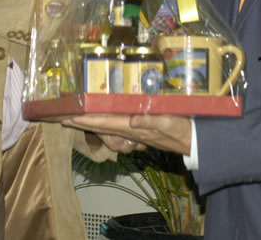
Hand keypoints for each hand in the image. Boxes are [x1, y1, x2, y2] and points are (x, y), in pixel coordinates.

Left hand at [62, 114, 191, 154]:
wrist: (194, 142)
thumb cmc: (182, 130)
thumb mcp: (168, 122)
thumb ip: (150, 120)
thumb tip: (131, 120)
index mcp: (133, 127)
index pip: (104, 123)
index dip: (86, 121)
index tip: (69, 118)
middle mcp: (131, 132)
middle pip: (101, 127)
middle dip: (83, 123)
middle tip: (65, 118)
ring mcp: (135, 134)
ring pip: (109, 129)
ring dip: (93, 125)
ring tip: (79, 118)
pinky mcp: (142, 132)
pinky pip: (119, 128)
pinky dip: (108, 124)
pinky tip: (105, 120)